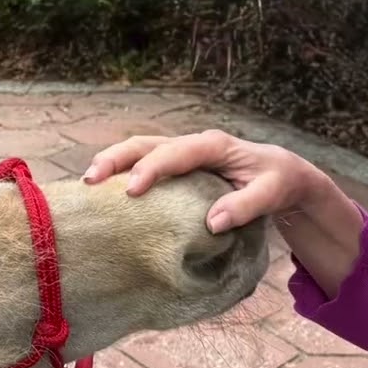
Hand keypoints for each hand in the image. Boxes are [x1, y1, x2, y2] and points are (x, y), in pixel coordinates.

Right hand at [81, 129, 330, 232]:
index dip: (151, 169)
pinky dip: (121, 174)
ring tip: (86, 185)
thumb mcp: (272, 193)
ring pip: (138, 150)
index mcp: (213, 145)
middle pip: (145, 144)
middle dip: (116, 159)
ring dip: (112, 164)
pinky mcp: (175, 167)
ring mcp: (180, 153)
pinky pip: (143, 164)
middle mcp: (191, 144)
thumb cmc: (276, 182)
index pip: (175, 153)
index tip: (132, 191)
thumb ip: (245, 206)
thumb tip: (213, 222)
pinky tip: (104, 194)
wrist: (280, 173)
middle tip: (91, 181)